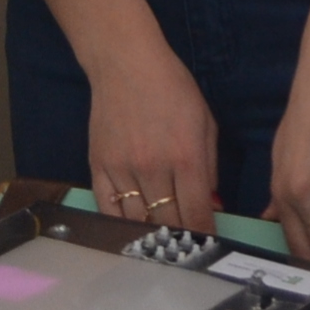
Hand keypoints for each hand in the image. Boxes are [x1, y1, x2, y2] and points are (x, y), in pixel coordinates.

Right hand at [89, 45, 219, 240]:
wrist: (125, 63)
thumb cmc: (172, 87)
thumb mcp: (205, 122)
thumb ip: (210, 166)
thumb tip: (211, 204)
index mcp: (185, 157)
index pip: (197, 214)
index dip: (206, 237)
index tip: (209, 247)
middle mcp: (153, 168)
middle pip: (168, 223)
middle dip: (182, 239)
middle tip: (187, 246)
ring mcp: (122, 169)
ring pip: (138, 222)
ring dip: (152, 235)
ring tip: (162, 242)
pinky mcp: (98, 166)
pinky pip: (108, 209)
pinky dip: (122, 223)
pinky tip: (132, 228)